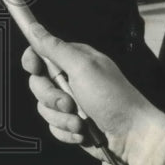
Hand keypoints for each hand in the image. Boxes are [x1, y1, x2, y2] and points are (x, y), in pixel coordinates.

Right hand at [20, 27, 164, 163]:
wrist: (132, 136)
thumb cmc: (113, 98)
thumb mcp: (82, 67)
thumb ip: (55, 48)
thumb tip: (35, 28)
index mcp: (73, 60)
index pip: (40, 53)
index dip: (33, 61)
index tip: (35, 68)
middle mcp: (70, 79)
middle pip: (37, 83)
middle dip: (51, 97)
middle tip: (70, 102)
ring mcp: (70, 102)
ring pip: (44, 108)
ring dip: (62, 118)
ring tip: (81, 122)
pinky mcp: (71, 123)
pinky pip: (53, 126)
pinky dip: (67, 132)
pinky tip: (83, 132)